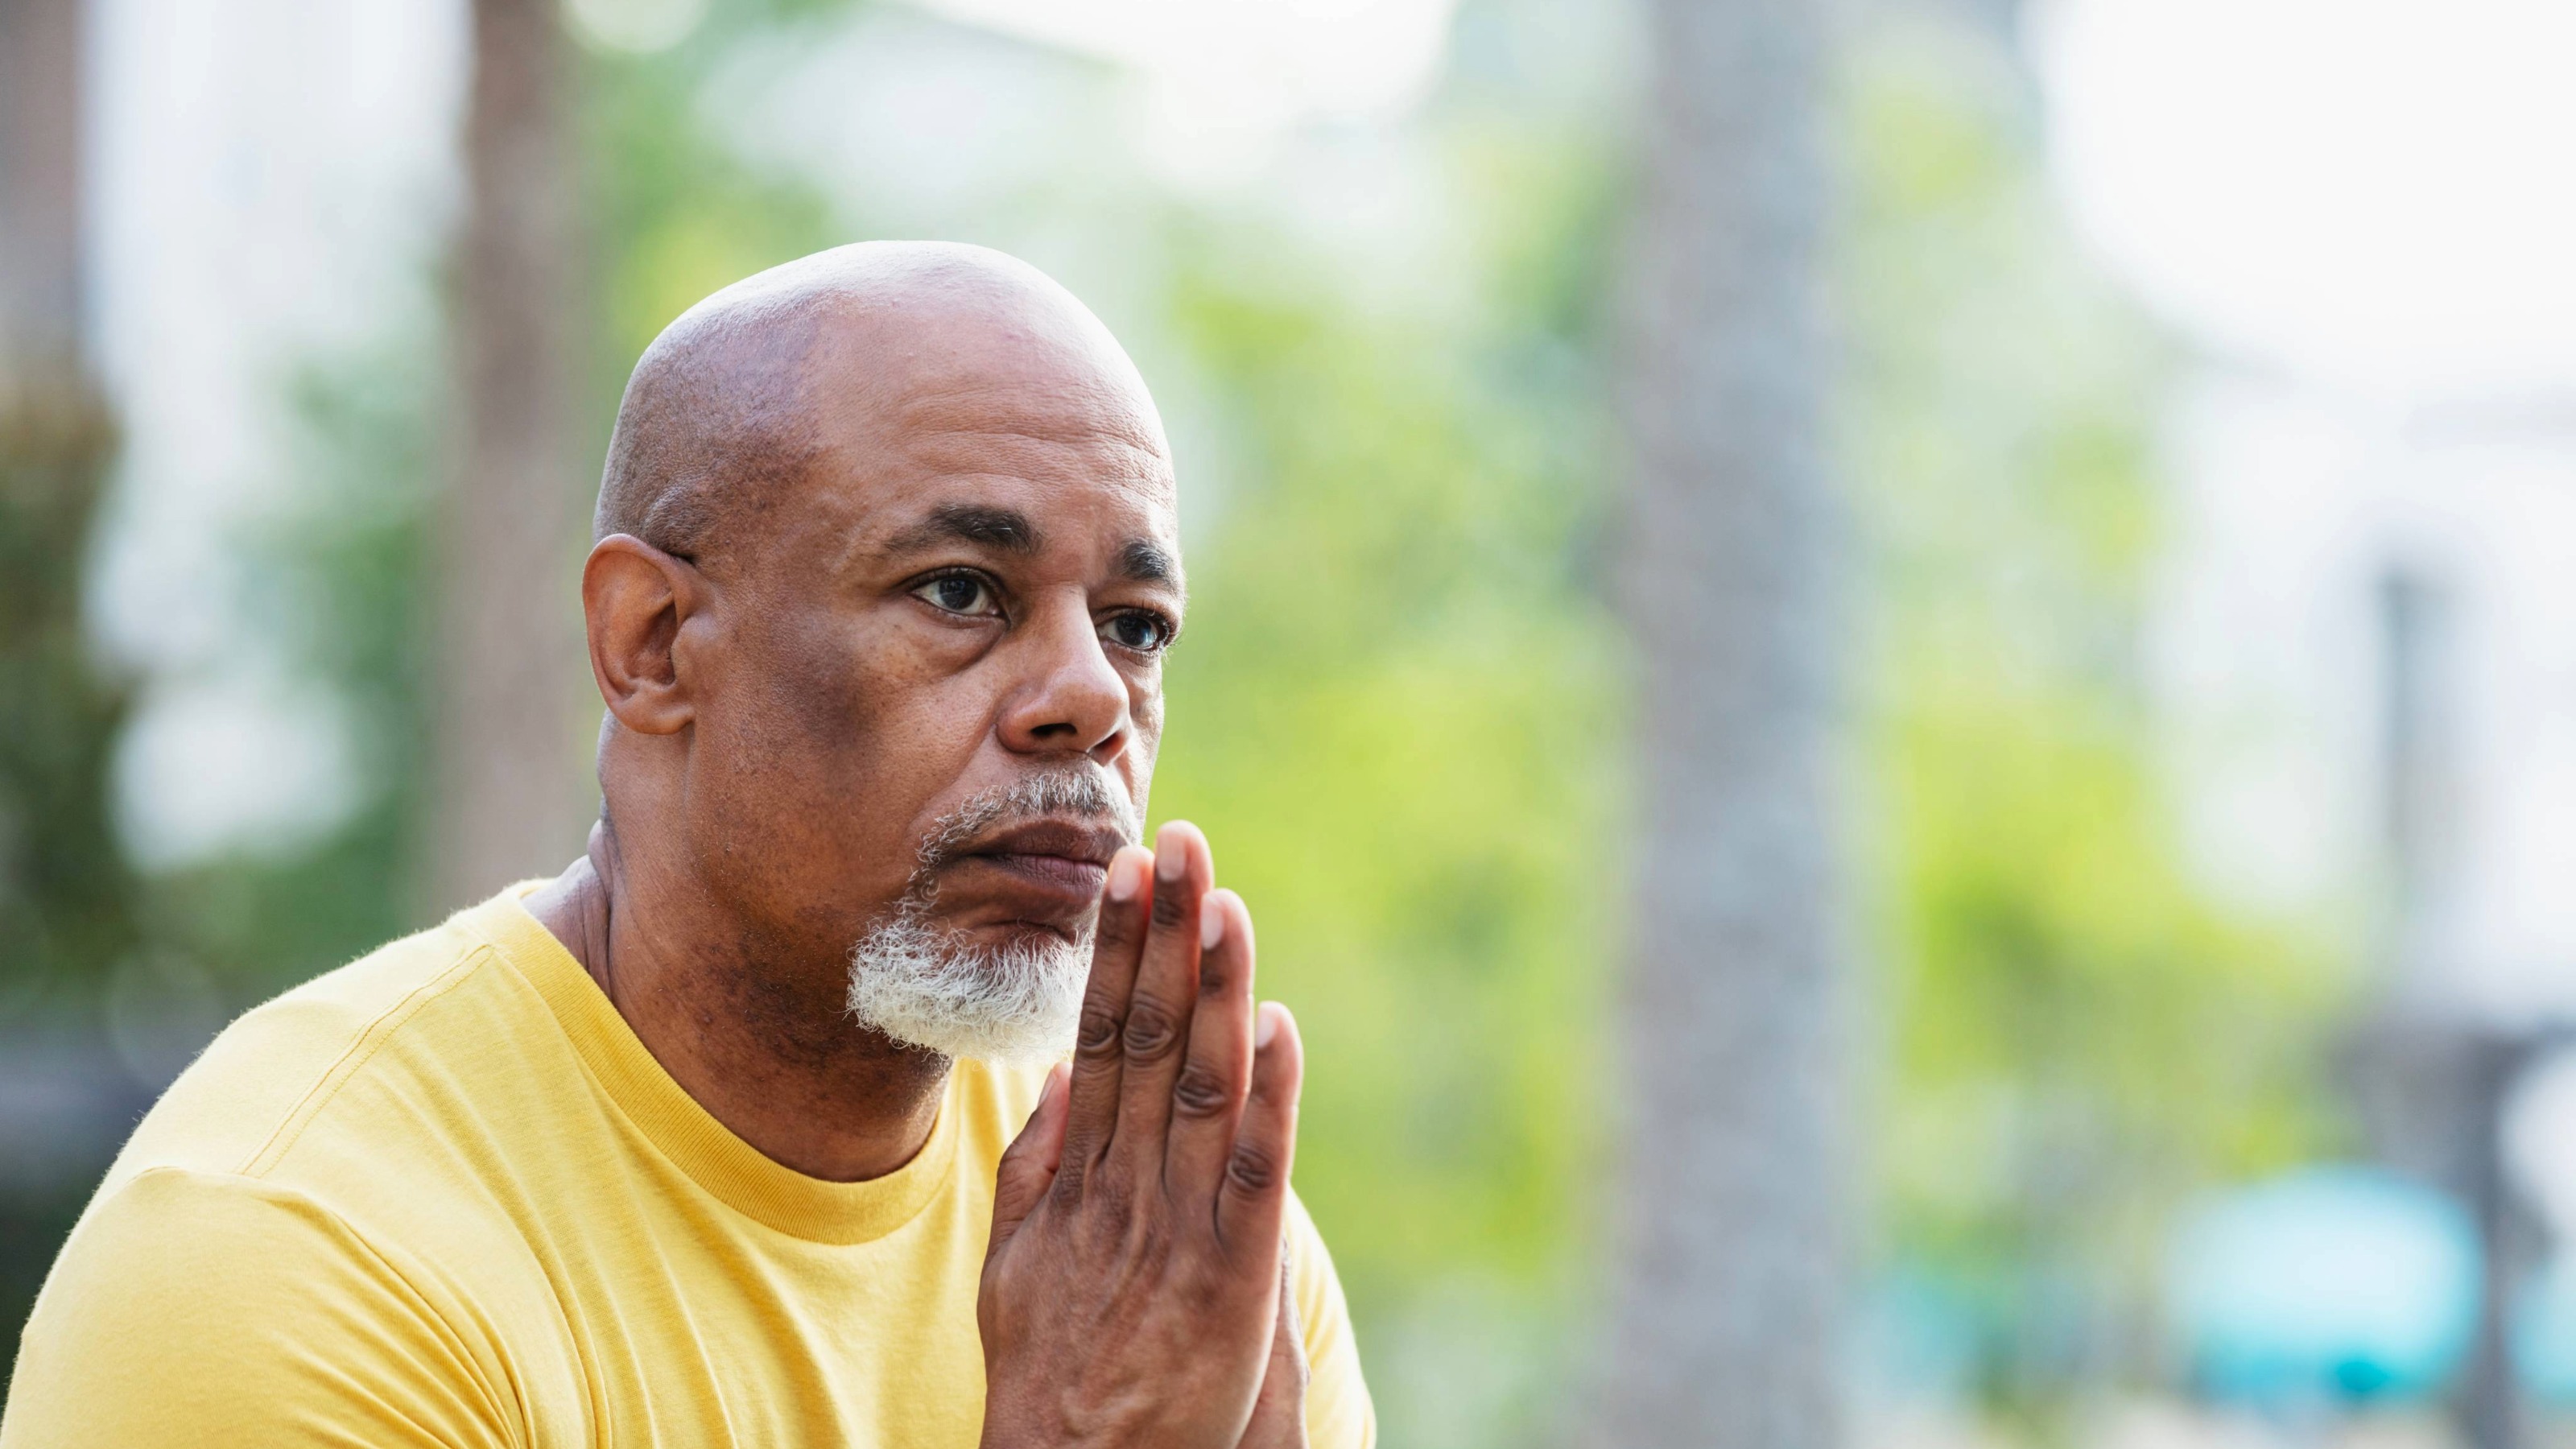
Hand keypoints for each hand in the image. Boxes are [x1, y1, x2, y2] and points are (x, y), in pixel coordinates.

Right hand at [979, 821, 1304, 1448]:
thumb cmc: (1051, 1373)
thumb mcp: (1015, 1263)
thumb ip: (1034, 1168)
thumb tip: (1055, 1075)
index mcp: (1079, 1176)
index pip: (1100, 1037)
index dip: (1119, 953)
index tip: (1132, 874)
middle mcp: (1125, 1186)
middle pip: (1144, 1040)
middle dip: (1162, 938)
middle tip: (1177, 842)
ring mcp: (1177, 1228)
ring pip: (1198, 1087)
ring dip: (1213, 990)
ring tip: (1223, 900)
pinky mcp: (1231, 1277)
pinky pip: (1252, 1173)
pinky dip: (1268, 1098)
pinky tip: (1277, 1027)